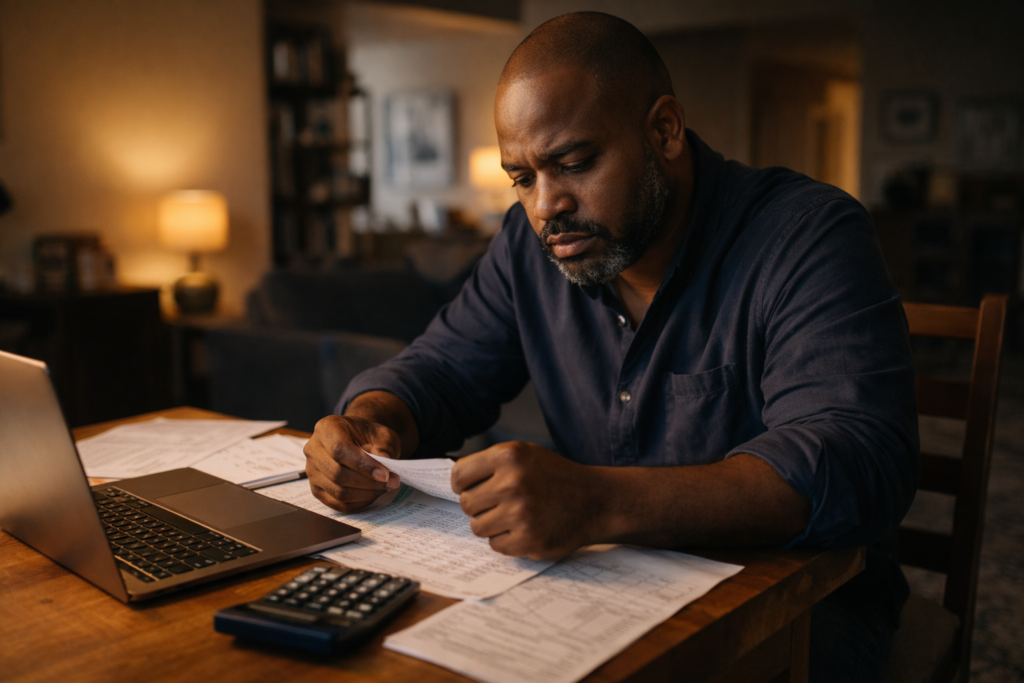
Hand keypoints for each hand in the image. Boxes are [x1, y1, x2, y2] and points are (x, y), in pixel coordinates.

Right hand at [304, 415, 402, 512]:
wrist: (358, 440)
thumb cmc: (368, 436)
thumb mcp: (382, 434)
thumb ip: (384, 448)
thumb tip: (384, 468)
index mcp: (326, 428)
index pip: (340, 450)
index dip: (363, 465)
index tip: (385, 474)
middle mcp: (313, 450)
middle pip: (337, 474)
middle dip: (368, 482)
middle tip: (391, 482)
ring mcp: (311, 472)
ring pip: (338, 492)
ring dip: (366, 494)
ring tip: (385, 487)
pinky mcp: (317, 489)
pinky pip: (338, 504)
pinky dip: (359, 502)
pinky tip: (373, 493)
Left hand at [452, 441, 602, 559]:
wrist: (595, 501)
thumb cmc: (557, 477)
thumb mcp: (526, 454)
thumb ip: (492, 464)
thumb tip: (455, 481)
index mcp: (509, 456)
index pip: (459, 475)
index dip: (463, 484)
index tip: (472, 488)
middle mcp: (512, 482)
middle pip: (467, 503)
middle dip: (481, 505)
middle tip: (502, 503)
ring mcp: (520, 513)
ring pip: (478, 527)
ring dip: (492, 524)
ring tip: (515, 516)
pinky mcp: (527, 539)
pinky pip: (495, 545)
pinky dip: (507, 540)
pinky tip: (525, 528)